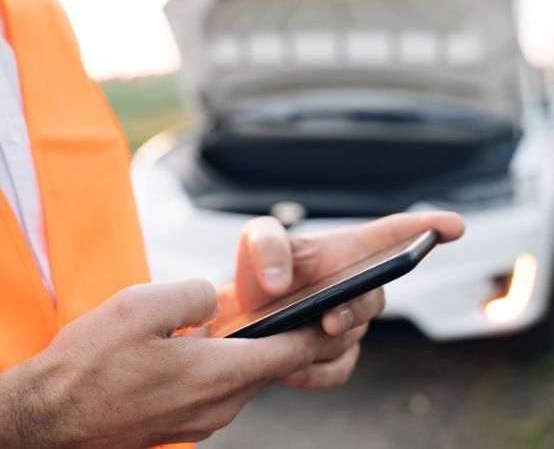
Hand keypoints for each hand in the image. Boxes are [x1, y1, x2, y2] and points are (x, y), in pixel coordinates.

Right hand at [0, 279, 380, 447]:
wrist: (46, 420)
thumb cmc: (88, 365)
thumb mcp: (142, 307)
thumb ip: (194, 295)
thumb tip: (214, 300)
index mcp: (219, 373)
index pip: (294, 351)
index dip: (319, 327)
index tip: (337, 309)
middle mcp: (220, 405)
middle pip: (273, 365)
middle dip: (284, 335)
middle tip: (285, 305)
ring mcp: (203, 421)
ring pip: (246, 378)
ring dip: (249, 351)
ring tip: (232, 323)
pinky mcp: (185, 427)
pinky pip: (221, 391)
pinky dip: (223, 367)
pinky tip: (197, 349)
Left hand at [213, 211, 464, 389]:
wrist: (242, 318)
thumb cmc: (259, 271)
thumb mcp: (257, 242)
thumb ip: (268, 245)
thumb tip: (281, 281)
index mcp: (349, 250)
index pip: (396, 234)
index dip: (427, 228)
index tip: (455, 226)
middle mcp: (359, 285)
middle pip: (375, 297)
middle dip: (355, 309)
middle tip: (329, 320)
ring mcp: (352, 323)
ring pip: (353, 336)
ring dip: (323, 341)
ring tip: (288, 340)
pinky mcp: (339, 356)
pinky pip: (341, 369)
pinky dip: (317, 372)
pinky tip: (292, 370)